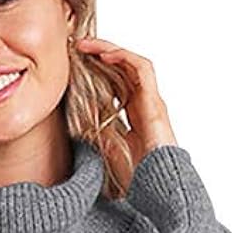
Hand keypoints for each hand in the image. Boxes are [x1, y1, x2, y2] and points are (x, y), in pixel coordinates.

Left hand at [74, 38, 177, 170]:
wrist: (156, 188)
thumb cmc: (138, 176)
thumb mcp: (108, 148)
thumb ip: (98, 130)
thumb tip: (80, 115)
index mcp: (135, 115)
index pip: (116, 82)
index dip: (97, 70)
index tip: (76, 64)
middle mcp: (145, 104)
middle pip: (124, 69)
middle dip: (101, 53)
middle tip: (78, 46)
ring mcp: (152, 102)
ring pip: (132, 63)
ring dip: (109, 49)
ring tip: (87, 45)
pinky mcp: (155, 102)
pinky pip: (142, 69)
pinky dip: (124, 57)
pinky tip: (104, 54)